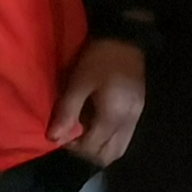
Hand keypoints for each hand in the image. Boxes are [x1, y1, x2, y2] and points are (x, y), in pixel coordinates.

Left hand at [51, 37, 145, 165]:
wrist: (125, 38)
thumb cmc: (98, 60)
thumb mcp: (78, 83)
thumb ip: (66, 112)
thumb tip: (53, 139)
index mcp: (114, 115)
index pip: (91, 147)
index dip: (72, 146)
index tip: (60, 133)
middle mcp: (129, 121)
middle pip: (110, 154)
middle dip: (88, 154)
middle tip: (72, 139)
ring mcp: (136, 116)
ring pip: (119, 148)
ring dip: (99, 148)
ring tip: (83, 134)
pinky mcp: (138, 110)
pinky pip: (124, 136)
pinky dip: (108, 139)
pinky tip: (96, 125)